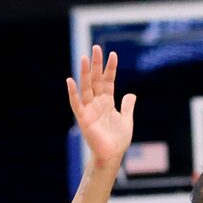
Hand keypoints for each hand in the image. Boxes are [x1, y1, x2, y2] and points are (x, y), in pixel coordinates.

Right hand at [67, 47, 134, 171]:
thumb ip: (127, 106)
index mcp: (107, 101)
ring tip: (85, 58)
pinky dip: (73, 93)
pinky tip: (70, 80)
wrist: (112, 155)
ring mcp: (89, 109)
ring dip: (85, 73)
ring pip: (86, 87)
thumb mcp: (126, 120)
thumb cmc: (118, 140)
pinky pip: (76, 103)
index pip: (108, 80)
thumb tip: (131, 94)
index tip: (113, 54)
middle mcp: (97, 102)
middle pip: (96, 79)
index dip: (110, 68)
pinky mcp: (83, 118)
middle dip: (96, 64)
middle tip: (96, 47)